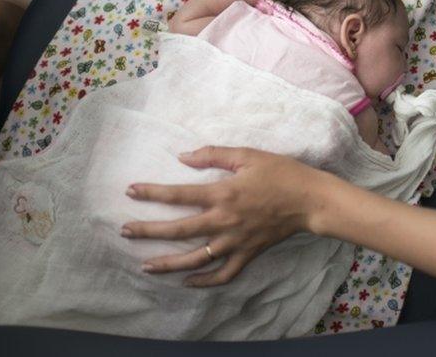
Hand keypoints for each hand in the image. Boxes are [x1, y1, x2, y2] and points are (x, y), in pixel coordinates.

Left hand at [121, 146, 334, 286]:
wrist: (310, 200)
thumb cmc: (281, 173)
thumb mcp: (247, 155)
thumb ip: (213, 154)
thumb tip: (183, 157)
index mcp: (222, 193)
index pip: (178, 195)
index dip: (152, 193)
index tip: (130, 191)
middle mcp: (224, 221)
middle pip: (179, 230)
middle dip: (149, 231)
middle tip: (125, 232)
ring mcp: (235, 241)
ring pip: (196, 258)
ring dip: (169, 263)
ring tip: (146, 266)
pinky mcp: (248, 254)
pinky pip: (223, 274)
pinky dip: (204, 281)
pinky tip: (187, 282)